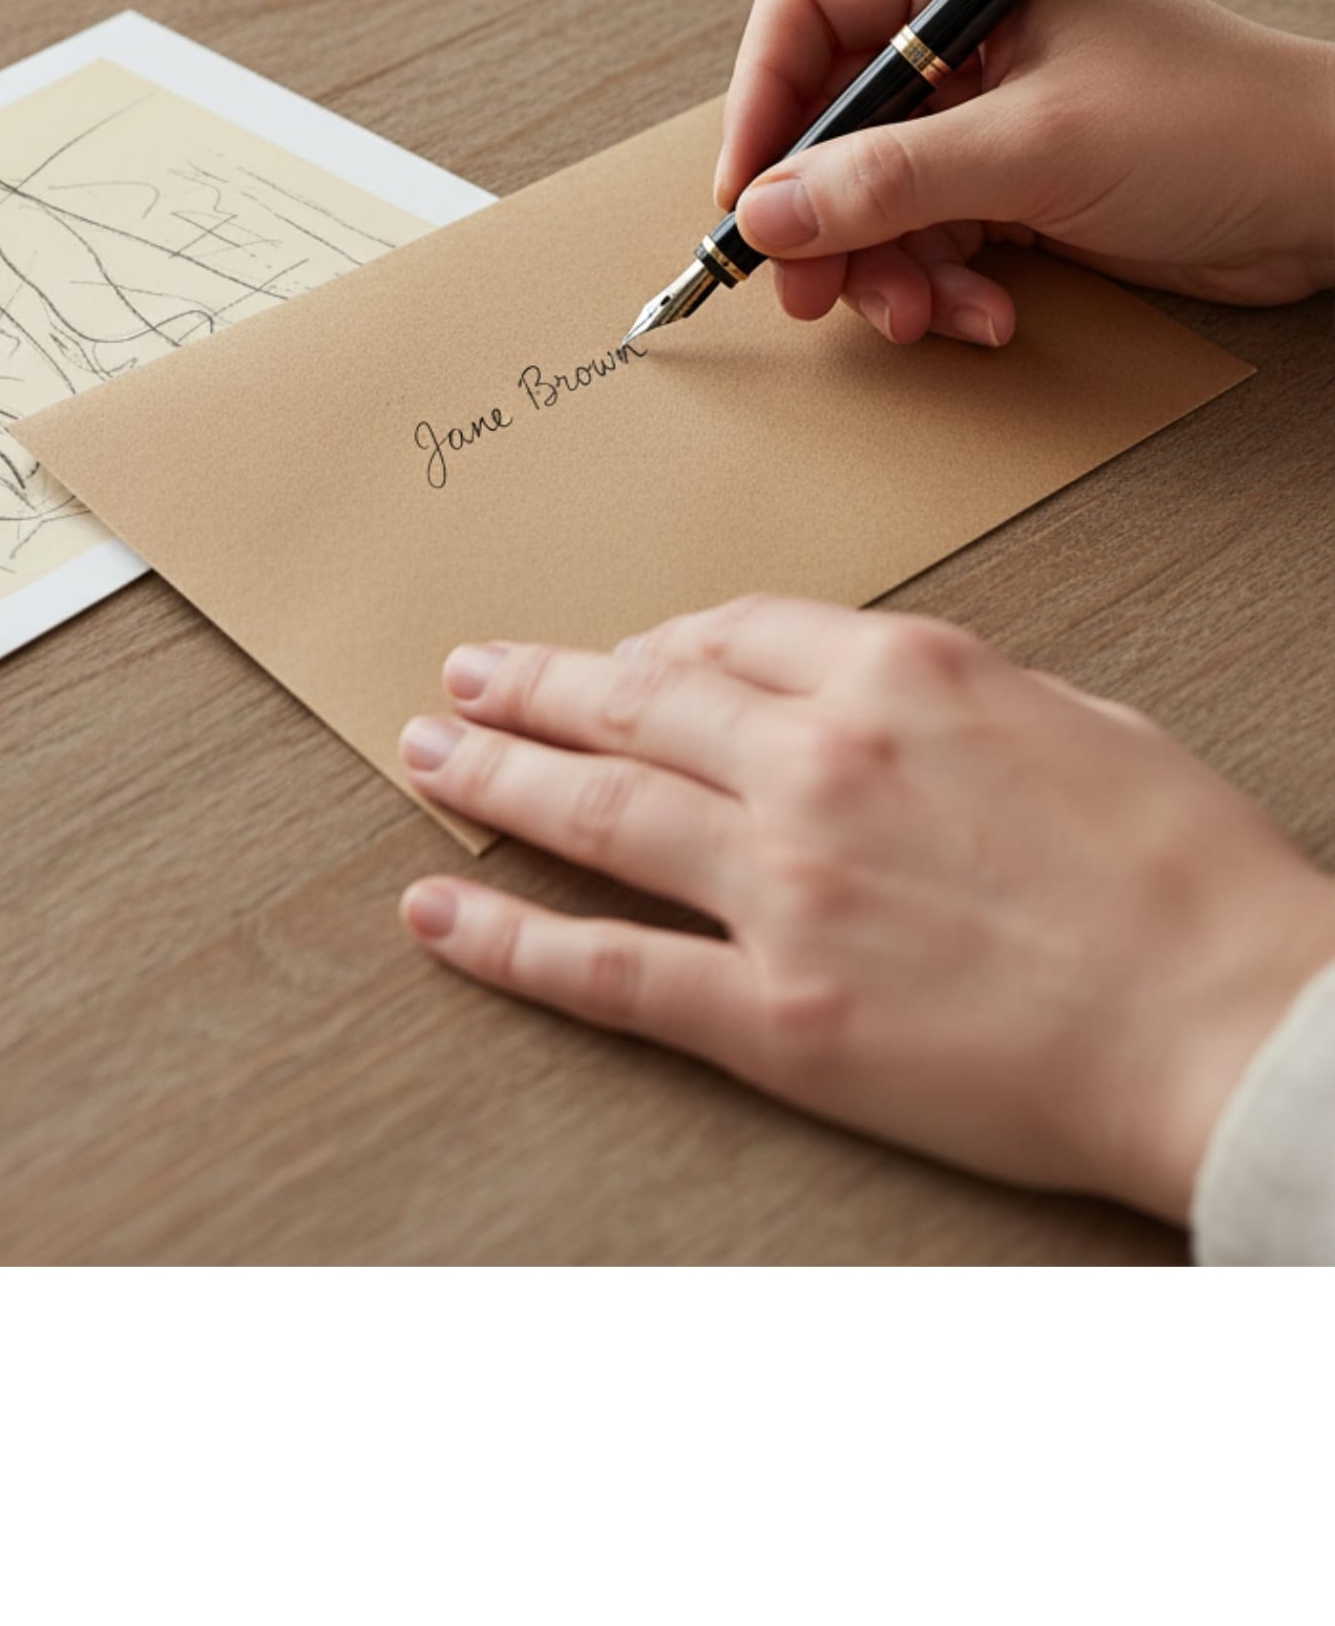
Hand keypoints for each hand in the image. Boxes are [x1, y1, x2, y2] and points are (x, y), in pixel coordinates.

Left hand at [396, 600, 1334, 1220]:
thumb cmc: (1185, 879)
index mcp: (897, 676)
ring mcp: (782, 887)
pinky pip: (608, 967)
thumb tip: (863, 691)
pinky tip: (440, 913)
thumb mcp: (1074, 717)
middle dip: (535, 686)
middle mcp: (816, 762)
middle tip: (463, 676)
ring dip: (496, 777)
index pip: (731, 632)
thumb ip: (945, 691)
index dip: (658, 642)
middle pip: (634, 702)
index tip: (620, 654)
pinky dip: (510, 938)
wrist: (1231, 1027)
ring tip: (427, 755)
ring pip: (597, 810)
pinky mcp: (772, 1013)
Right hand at [716, 0, 1334, 347]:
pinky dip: (937, 286)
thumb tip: (769, 210)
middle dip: (818, 214)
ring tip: (920, 317)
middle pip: (827, 117)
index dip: (760, 100)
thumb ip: (890, 181)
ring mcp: (985, 111)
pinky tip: (984, 315)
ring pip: (868, 193)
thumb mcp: (1036, 150)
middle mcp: (963, 32)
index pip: (805, 8)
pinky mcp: (1009, 180)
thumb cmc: (1218, 126)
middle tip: (813, 289)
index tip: (748, 193)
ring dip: (882, 268)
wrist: (1329, 197)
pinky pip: (924, 236)